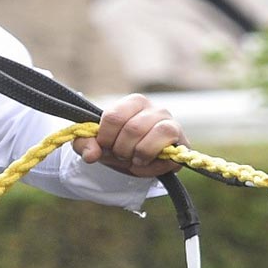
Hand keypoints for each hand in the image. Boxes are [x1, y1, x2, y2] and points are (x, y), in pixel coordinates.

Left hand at [71, 93, 185, 177]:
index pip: (114, 116)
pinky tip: (144, 165)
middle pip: (134, 128)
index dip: (105, 137)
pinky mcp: (182, 143)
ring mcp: (172, 124)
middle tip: (120, 155)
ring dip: (140, 153)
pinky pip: (170, 151)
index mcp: (134, 102)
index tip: (104, 145)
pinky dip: (152, 165)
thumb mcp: (95, 143)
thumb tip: (92, 155)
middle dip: (121, 149)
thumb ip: (85, 144)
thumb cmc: (117, 145)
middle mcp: (156, 109)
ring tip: (133, 160)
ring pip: (159, 132)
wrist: (138, 159)